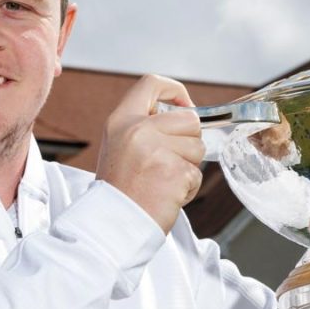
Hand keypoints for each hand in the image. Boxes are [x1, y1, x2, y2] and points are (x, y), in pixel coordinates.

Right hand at [95, 74, 205, 232]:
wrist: (112, 225)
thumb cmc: (119, 191)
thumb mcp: (119, 146)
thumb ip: (144, 127)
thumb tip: (185, 116)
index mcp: (121, 120)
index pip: (151, 83)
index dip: (175, 91)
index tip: (184, 106)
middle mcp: (138, 130)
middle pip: (189, 118)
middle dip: (189, 141)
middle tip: (169, 161)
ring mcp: (156, 150)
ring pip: (198, 147)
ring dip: (188, 167)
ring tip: (163, 181)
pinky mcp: (174, 172)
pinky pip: (196, 174)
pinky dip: (187, 188)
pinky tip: (166, 195)